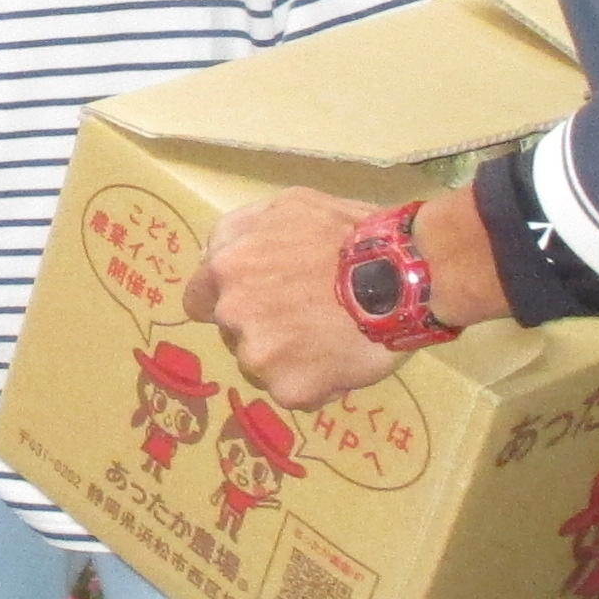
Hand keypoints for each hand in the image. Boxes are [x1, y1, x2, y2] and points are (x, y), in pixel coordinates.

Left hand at [185, 190, 401, 409]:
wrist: (401, 275)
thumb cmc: (349, 234)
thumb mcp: (288, 206)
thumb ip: (242, 230)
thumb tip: (216, 254)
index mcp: (226, 269)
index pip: (197, 300)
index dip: (222, 301)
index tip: (251, 303)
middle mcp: (232, 316)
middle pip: (233, 334)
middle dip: (260, 327)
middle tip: (306, 316)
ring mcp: (259, 357)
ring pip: (261, 366)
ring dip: (286, 358)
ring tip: (329, 338)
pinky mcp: (291, 390)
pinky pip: (296, 392)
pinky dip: (316, 382)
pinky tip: (343, 359)